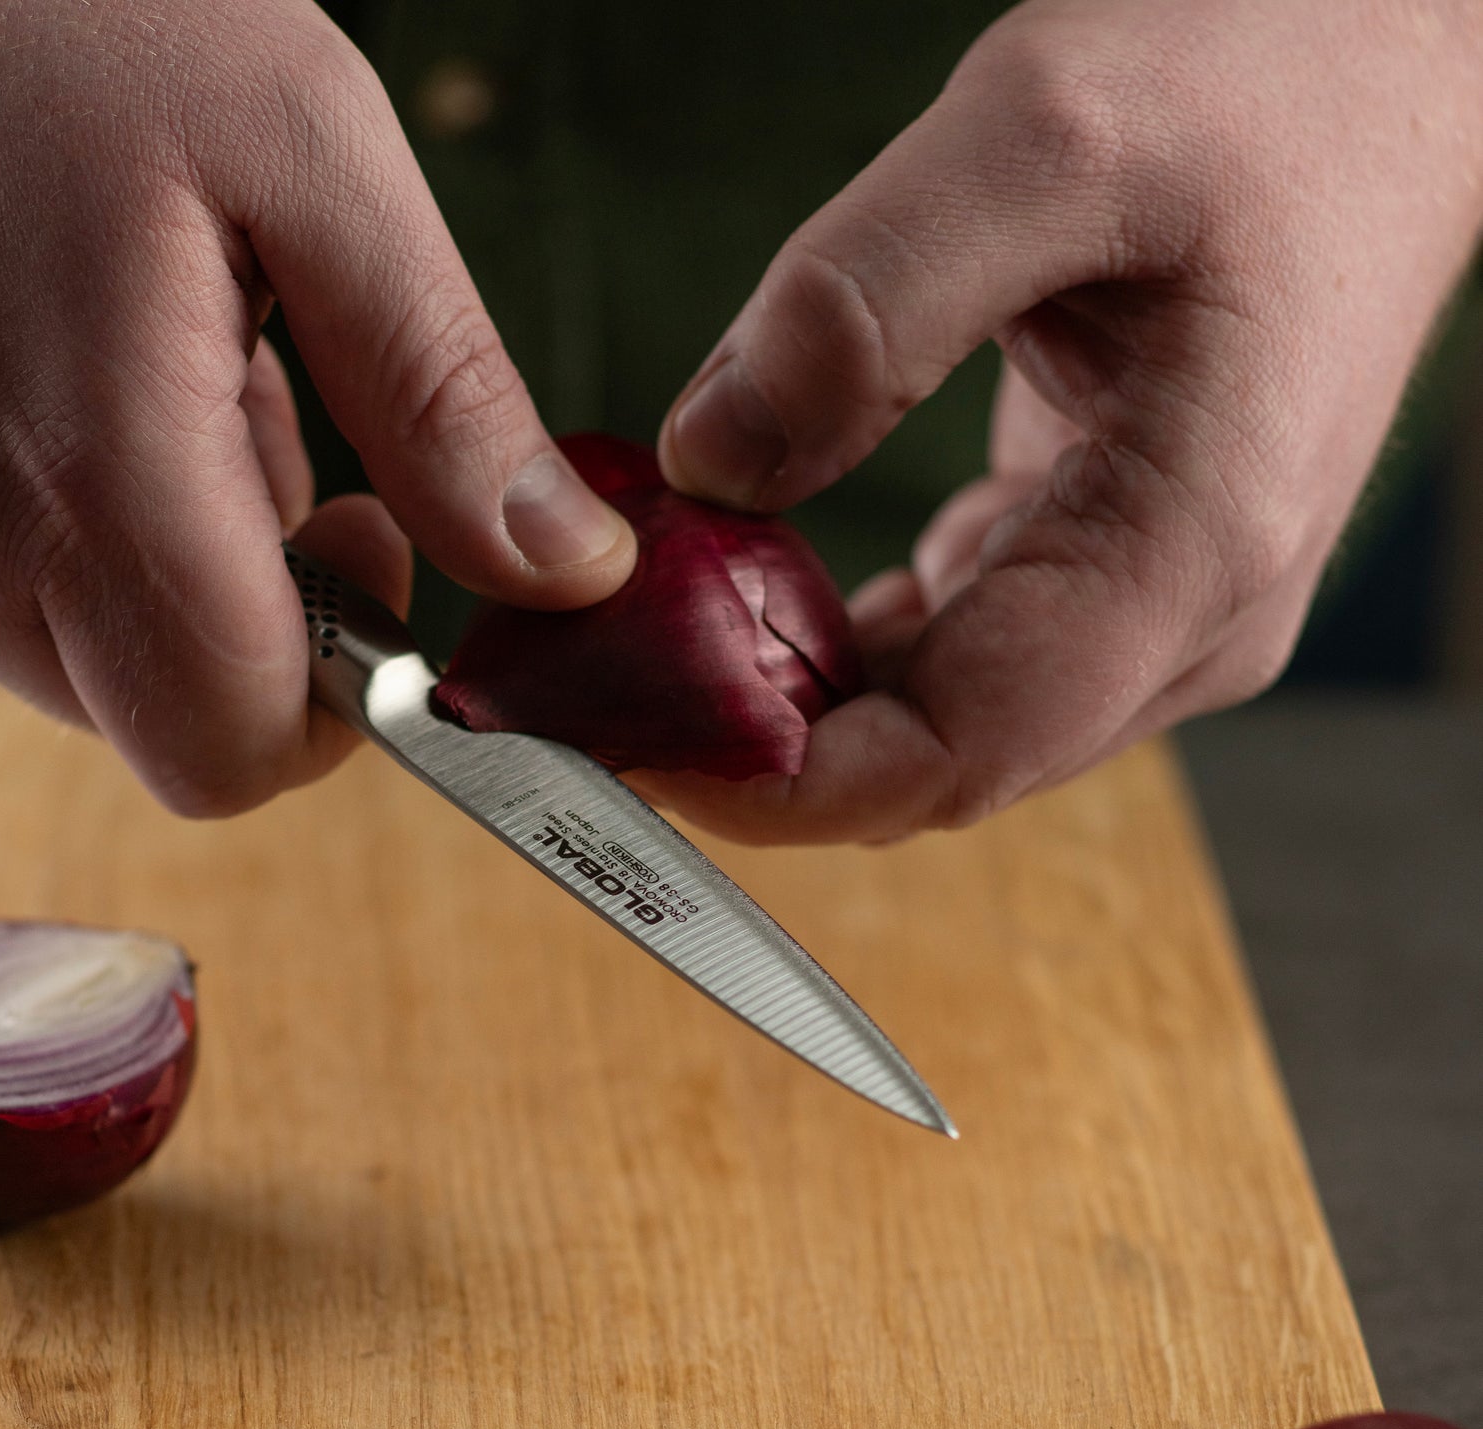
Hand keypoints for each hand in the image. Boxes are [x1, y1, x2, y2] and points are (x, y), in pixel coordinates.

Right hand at [0, 1, 633, 814]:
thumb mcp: (309, 156)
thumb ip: (440, 396)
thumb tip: (557, 569)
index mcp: (80, 473)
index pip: (230, 753)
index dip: (335, 698)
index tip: (369, 546)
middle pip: (152, 721)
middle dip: (246, 620)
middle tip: (256, 413)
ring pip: (60, 662)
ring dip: (142, 565)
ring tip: (139, 361)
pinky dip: (36, 519)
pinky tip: (42, 364)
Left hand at [648, 0, 1482, 844]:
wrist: (1395, 51)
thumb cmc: (1266, 71)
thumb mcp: (1046, 133)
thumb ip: (866, 304)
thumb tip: (708, 463)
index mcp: (1188, 546)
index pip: (959, 755)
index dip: (783, 787)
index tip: (635, 751)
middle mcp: (1190, 621)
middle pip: (938, 766)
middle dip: (761, 745)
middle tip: (602, 683)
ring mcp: (1164, 611)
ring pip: (942, 727)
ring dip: (795, 701)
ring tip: (652, 633)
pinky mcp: (1124, 571)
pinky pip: (963, 661)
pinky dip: (850, 649)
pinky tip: (760, 594)